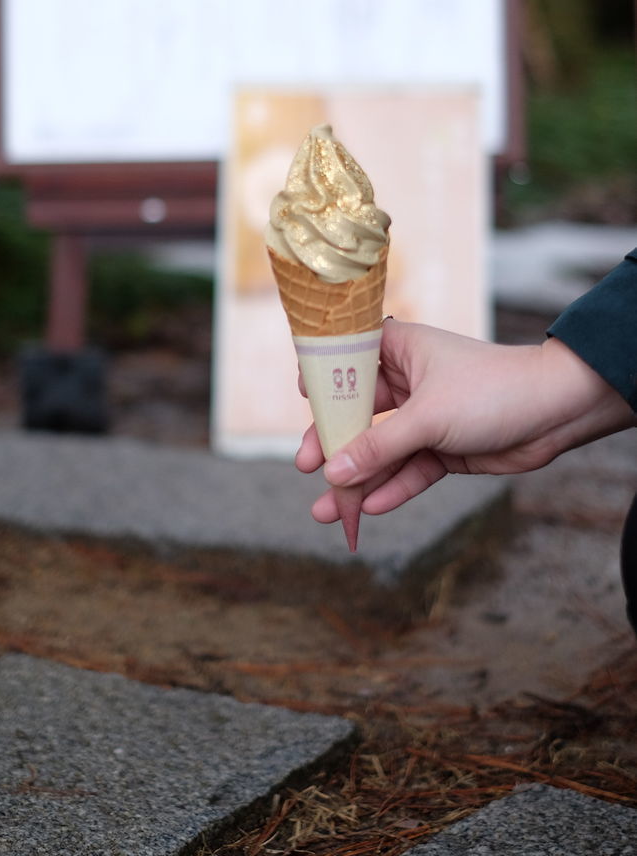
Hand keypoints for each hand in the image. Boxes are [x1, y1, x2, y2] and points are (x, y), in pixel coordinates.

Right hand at [296, 319, 634, 523]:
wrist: (556, 413)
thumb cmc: (491, 391)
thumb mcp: (426, 418)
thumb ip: (378, 447)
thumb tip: (332, 472)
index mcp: (399, 347)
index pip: (349, 357)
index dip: (323, 377)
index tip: (302, 399)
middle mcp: (409, 379)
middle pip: (359, 413)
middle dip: (334, 443)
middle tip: (308, 468)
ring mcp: (426, 416)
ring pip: (382, 449)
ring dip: (358, 478)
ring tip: (326, 511)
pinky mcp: (444, 447)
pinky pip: (409, 469)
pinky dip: (392, 488)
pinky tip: (370, 508)